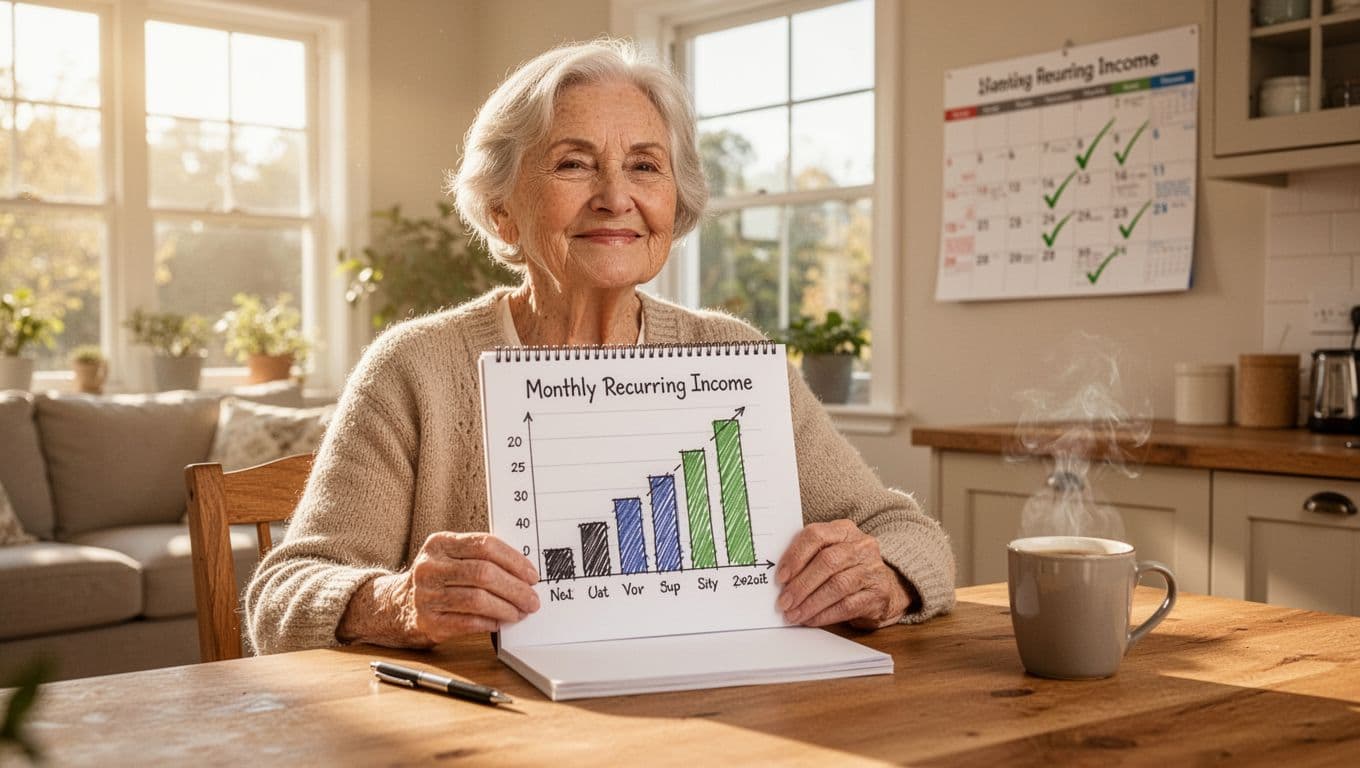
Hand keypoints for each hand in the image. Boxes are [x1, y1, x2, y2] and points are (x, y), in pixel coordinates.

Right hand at [342, 532, 539, 646]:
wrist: (396, 606)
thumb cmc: (437, 579)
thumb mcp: (451, 557)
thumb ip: (481, 557)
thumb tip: (524, 572)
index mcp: (440, 543)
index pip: (485, 545)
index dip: (514, 560)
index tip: (532, 575)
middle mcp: (430, 567)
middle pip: (484, 573)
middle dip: (515, 588)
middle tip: (532, 599)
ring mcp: (426, 595)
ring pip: (478, 599)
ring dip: (506, 607)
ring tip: (520, 612)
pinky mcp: (428, 621)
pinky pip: (468, 621)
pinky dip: (490, 622)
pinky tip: (501, 622)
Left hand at [775, 520, 910, 629]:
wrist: (887, 586)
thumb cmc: (849, 569)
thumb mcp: (832, 553)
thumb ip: (809, 558)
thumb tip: (781, 580)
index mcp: (844, 530)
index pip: (816, 535)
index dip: (795, 556)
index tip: (781, 576)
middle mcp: (862, 546)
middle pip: (827, 562)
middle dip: (801, 584)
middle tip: (784, 602)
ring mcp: (873, 569)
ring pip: (837, 585)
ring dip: (811, 603)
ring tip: (794, 614)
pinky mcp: (879, 593)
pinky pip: (848, 605)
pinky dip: (825, 614)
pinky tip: (811, 619)